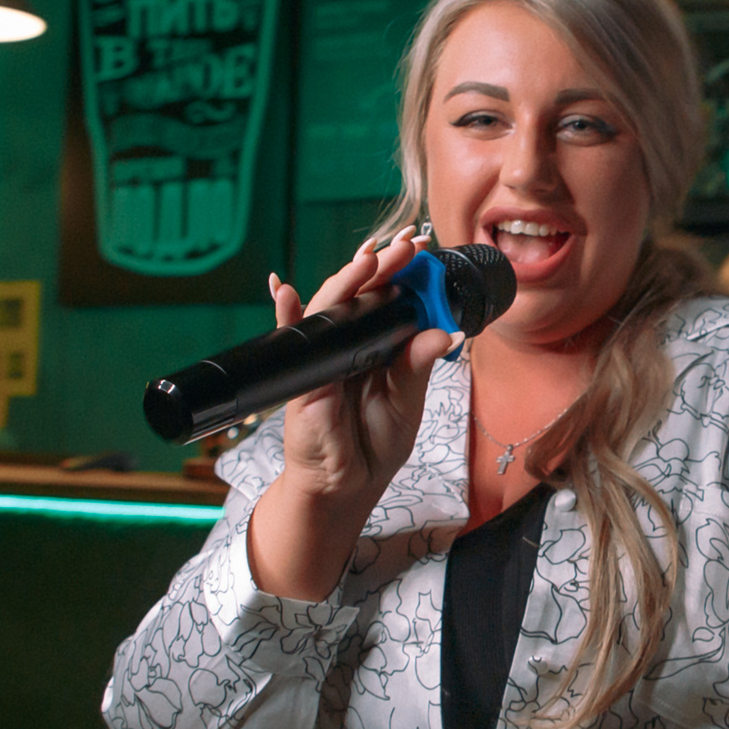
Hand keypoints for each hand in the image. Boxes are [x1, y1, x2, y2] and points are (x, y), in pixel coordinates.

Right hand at [247, 225, 456, 599]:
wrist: (346, 485)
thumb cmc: (374, 444)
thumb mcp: (406, 402)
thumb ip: (417, 364)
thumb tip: (442, 330)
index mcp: (379, 346)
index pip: (391, 300)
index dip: (405, 273)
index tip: (424, 248)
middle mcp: (350, 343)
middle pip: (363, 295)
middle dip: (383, 265)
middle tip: (405, 243)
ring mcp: (324, 355)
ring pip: (333, 308)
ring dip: (348, 280)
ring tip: (368, 258)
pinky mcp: (303, 376)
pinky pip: (295, 339)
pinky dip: (288, 315)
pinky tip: (286, 293)